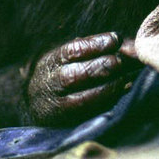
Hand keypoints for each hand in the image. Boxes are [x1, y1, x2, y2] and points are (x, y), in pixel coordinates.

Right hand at [27, 32, 141, 126]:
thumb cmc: (58, 70)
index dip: (97, 44)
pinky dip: (109, 101)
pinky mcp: (69, 120)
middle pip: (79, 74)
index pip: (75, 50)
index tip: (115, 38)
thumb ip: (90, 47)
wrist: (33, 100)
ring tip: (125, 77)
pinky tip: (121, 91)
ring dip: (110, 86)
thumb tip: (120, 42)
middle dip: (104, 66)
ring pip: (86, 97)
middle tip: (120, 61)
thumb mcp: (65, 54)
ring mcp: (60, 103)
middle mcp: (53, 82)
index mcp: (53, 61)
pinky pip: (91, 112)